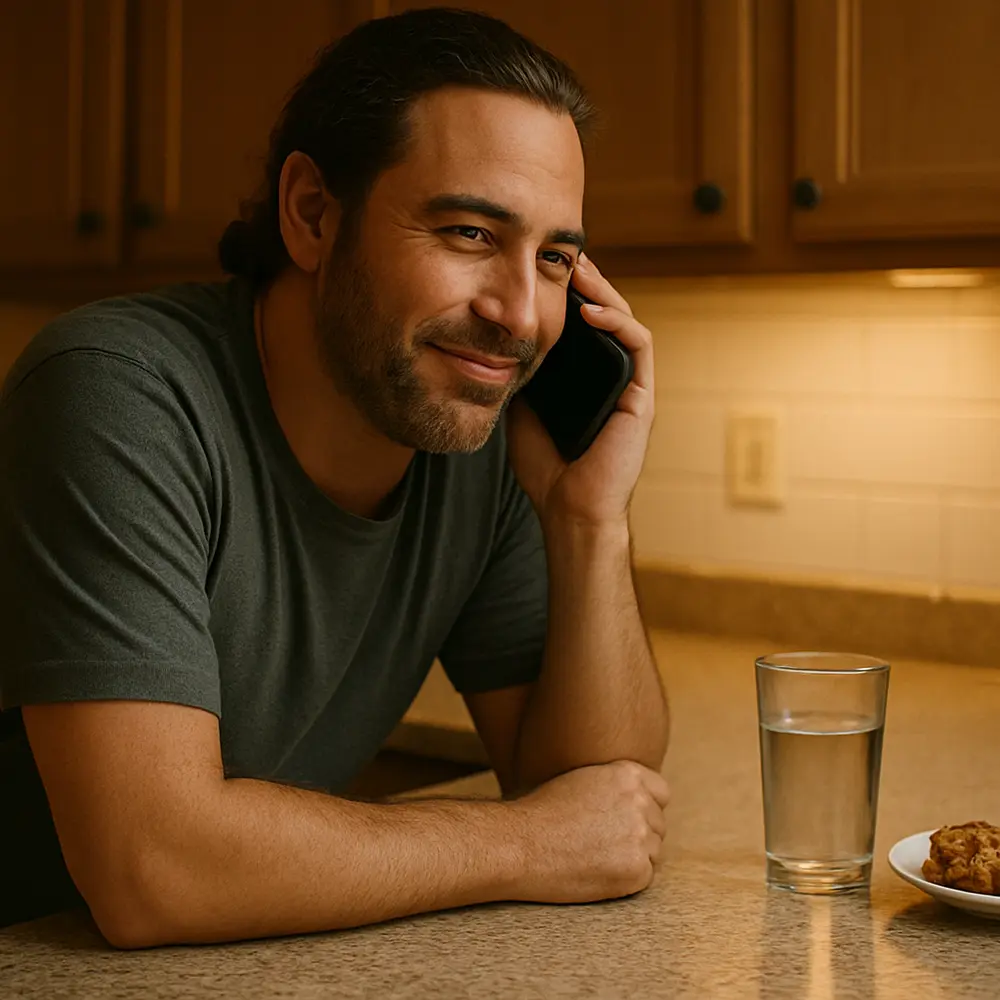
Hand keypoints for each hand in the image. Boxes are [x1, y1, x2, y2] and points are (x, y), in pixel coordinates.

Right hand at [506, 760, 669, 903]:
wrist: (521, 844)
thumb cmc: (542, 812)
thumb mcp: (583, 779)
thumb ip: (617, 785)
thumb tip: (641, 799)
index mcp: (628, 774)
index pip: (661, 792)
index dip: (645, 807)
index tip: (626, 819)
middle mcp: (640, 801)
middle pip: (657, 824)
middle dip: (637, 835)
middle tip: (601, 843)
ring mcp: (640, 836)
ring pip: (652, 851)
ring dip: (632, 857)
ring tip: (595, 856)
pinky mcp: (636, 870)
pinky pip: (644, 876)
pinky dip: (625, 879)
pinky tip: (596, 872)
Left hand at [507, 254, 654, 528]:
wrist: (568, 509)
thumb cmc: (547, 468)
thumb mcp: (522, 409)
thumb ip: (520, 375)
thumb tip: (496, 337)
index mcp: (587, 378)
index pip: (581, 324)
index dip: (567, 293)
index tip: (543, 267)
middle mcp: (612, 376)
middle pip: (605, 314)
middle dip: (587, 281)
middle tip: (562, 254)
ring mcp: (629, 385)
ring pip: (624, 321)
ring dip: (603, 291)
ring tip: (579, 267)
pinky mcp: (642, 396)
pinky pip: (638, 346)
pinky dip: (618, 322)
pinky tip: (591, 310)